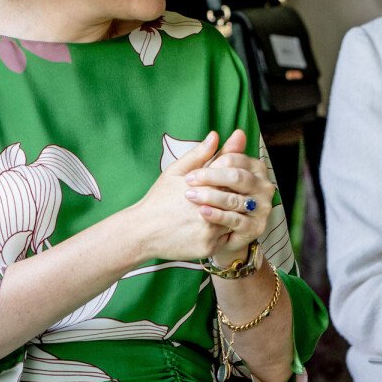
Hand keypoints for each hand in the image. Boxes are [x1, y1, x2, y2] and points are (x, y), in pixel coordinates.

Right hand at [124, 131, 268, 263]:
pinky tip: (216, 226)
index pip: (232, 175)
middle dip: (239, 196)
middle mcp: (208, 209)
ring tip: (226, 210)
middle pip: (238, 198)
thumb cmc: (159, 199)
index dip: (236, 175)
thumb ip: (200, 154)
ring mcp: (209, 230)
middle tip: (234, 195)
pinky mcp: (209, 247)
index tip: (234, 177)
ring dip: (236, 214)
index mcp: (203, 186)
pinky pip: (228, 238)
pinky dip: (226, 231)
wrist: (142, 231)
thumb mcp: (175, 172)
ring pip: (236, 219)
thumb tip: (216, 134)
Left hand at [184, 128, 274, 266]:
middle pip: (238, 178)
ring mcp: (263, 208)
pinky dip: (218, 215)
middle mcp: (264, 187)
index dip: (213, 164)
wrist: (212, 231)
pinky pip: (236, 220)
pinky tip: (202, 212)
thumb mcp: (213, 175)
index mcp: (256, 169)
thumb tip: (237, 132)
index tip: (191, 173)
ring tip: (191, 196)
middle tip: (188, 182)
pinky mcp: (256, 227)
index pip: (236, 160)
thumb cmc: (212, 197)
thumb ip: (223, 154)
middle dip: (211, 179)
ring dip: (211, 197)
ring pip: (236, 199)